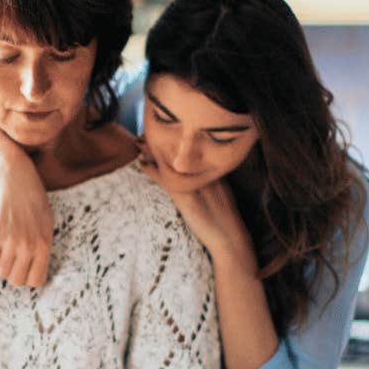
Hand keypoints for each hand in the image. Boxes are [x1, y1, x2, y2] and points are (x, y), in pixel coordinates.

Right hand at [0, 152, 53, 288]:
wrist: (14, 177)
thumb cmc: (32, 198)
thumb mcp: (46, 223)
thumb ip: (42, 245)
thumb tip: (35, 267)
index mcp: (45, 245)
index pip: (36, 281)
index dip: (27, 276)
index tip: (22, 267)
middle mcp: (29, 247)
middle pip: (16, 280)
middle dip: (11, 271)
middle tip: (9, 257)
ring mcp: (12, 242)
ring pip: (0, 272)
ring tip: (1, 249)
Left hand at [137, 139, 253, 265]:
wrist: (229, 237)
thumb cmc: (224, 218)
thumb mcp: (220, 192)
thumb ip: (207, 179)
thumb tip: (191, 172)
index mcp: (214, 168)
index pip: (191, 147)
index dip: (173, 138)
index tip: (160, 131)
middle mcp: (204, 172)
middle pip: (179, 150)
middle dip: (161, 139)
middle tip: (144, 133)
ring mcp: (194, 183)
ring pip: (170, 161)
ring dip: (152, 150)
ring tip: (139, 142)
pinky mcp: (185, 196)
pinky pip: (165, 178)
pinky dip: (152, 170)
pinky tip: (142, 164)